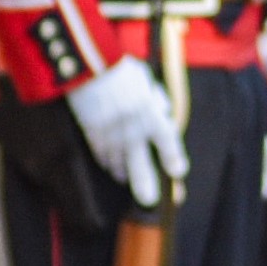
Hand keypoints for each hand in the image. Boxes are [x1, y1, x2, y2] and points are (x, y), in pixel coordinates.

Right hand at [66, 58, 187, 208]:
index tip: (178, 171)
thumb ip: (156, 100)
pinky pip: (102, 155)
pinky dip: (107, 162)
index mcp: (150, 112)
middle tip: (148, 200)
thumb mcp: (145, 80)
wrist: (88, 65)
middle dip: (145, 183)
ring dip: (123, 172)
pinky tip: (111, 167)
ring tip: (126, 179)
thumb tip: (165, 115)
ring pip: (118, 162)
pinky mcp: (93, 133)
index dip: (173, 157)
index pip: (166, 140)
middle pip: (141, 163)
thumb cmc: (119, 69)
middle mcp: (133, 127)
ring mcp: (112, 133)